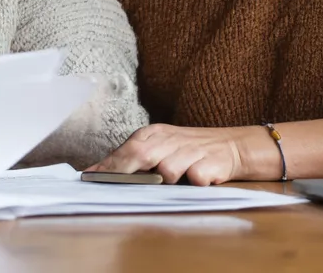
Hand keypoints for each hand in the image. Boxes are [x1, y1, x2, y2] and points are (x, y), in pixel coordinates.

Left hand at [85, 123, 278, 185]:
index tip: (90, 178)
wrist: (232, 146)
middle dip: (125, 173)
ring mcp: (190, 150)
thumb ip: (130, 159)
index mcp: (153, 134)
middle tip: (115, 187)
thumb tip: (93, 171)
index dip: (108, 166)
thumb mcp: (159, 148)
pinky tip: (198, 180)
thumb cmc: (188, 151)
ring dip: (166, 181)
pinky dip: (193, 182)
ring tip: (175, 180)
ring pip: (167, 171)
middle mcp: (169, 139)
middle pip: (140, 156)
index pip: (125, 150)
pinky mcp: (210, 164)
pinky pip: (194, 178)